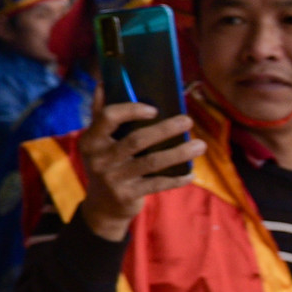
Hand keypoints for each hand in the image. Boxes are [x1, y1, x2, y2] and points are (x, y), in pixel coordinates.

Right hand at [74, 90, 203, 241]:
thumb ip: (100, 114)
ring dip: (179, 152)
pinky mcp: (128, 195)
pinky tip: (191, 173)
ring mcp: (113, 178)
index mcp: (91, 140)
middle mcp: (99, 159)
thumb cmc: (106, 164)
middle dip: (166, 129)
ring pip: (152, 161)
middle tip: (188, 121)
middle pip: (137, 139)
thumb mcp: (97, 142)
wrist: (102, 206)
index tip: (154, 109)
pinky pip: (158, 184)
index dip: (131, 110)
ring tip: (200, 146)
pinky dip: (176, 178)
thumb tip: (103, 84)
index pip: (108, 117)